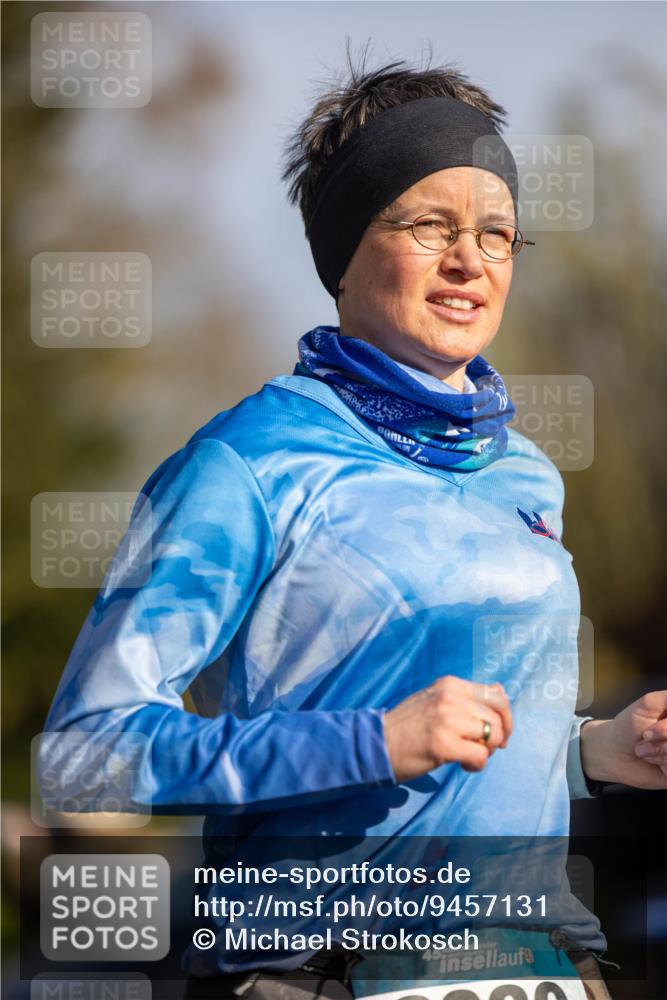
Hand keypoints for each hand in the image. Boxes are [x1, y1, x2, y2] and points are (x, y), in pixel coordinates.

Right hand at [383, 675, 512, 782]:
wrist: (376, 744)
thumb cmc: (408, 725)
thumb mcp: (437, 700)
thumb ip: (466, 697)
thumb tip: (500, 690)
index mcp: (450, 684)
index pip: (496, 695)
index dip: (505, 717)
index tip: (498, 733)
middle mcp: (451, 697)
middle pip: (497, 717)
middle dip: (498, 738)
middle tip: (485, 750)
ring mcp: (447, 719)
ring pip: (492, 735)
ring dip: (487, 751)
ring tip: (469, 756)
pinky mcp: (443, 744)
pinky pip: (480, 755)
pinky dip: (477, 765)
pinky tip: (462, 766)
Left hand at [580, 691, 666, 789]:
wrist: (613, 753)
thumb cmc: (627, 727)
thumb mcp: (648, 703)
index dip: (666, 728)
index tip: (652, 728)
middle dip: (662, 736)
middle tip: (646, 736)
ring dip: (659, 751)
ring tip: (647, 748)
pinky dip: (663, 763)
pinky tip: (653, 760)